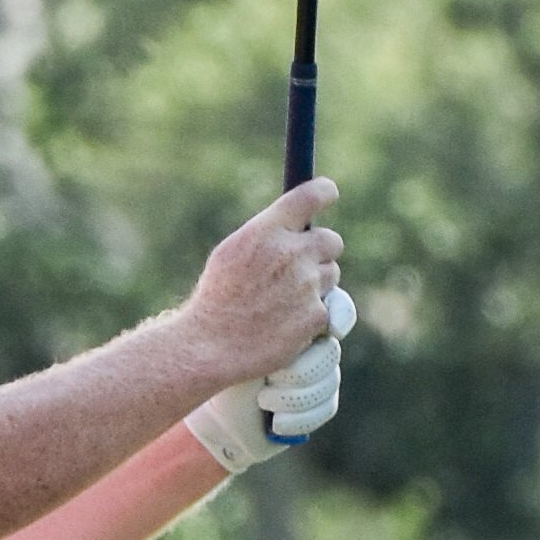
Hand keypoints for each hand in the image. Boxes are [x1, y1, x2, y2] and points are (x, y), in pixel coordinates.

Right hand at [182, 179, 347, 396]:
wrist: (208, 348)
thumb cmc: (216, 301)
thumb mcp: (231, 254)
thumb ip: (266, 236)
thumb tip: (298, 224)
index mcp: (265, 232)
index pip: (310, 196)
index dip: (324, 192)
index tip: (328, 193)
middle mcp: (290, 253)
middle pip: (331, 240)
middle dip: (321, 251)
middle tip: (303, 264)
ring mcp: (306, 285)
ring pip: (331, 275)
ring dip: (316, 285)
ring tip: (283, 302)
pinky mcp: (316, 315)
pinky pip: (327, 308)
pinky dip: (312, 316)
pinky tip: (285, 324)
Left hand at [184, 289, 358, 473]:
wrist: (213, 410)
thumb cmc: (219, 364)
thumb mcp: (236, 336)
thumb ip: (269, 318)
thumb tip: (306, 314)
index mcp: (298, 316)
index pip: (338, 305)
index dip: (341, 314)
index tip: (331, 328)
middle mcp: (314, 342)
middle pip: (330, 352)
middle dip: (298, 372)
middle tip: (266, 378)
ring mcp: (321, 373)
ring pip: (329, 382)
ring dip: (292, 397)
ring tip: (262, 401)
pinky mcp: (320, 403)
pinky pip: (326, 407)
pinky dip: (299, 418)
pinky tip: (275, 421)